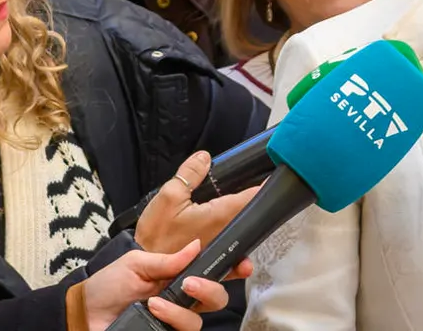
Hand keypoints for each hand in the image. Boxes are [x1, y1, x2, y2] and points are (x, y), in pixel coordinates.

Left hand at [80, 240, 250, 330]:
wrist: (84, 313)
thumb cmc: (108, 286)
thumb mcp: (136, 263)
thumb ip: (168, 259)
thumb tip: (197, 245)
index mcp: (179, 278)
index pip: (213, 274)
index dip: (233, 269)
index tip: (243, 266)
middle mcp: (181, 302)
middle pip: (216, 300)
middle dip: (211, 290)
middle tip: (191, 283)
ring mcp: (173, 322)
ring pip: (197, 323)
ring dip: (179, 311)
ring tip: (154, 303)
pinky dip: (170, 321)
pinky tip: (153, 313)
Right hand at [135, 150, 259, 254]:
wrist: (148, 265)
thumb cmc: (157, 233)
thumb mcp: (168, 197)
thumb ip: (189, 175)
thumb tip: (205, 157)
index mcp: (220, 216)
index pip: (250, 199)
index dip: (265, 188)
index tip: (274, 176)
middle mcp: (227, 234)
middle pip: (252, 216)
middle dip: (260, 203)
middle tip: (266, 186)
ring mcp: (223, 249)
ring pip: (245, 233)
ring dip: (251, 222)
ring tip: (255, 206)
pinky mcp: (215, 260)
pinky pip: (235, 252)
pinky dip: (241, 244)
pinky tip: (241, 237)